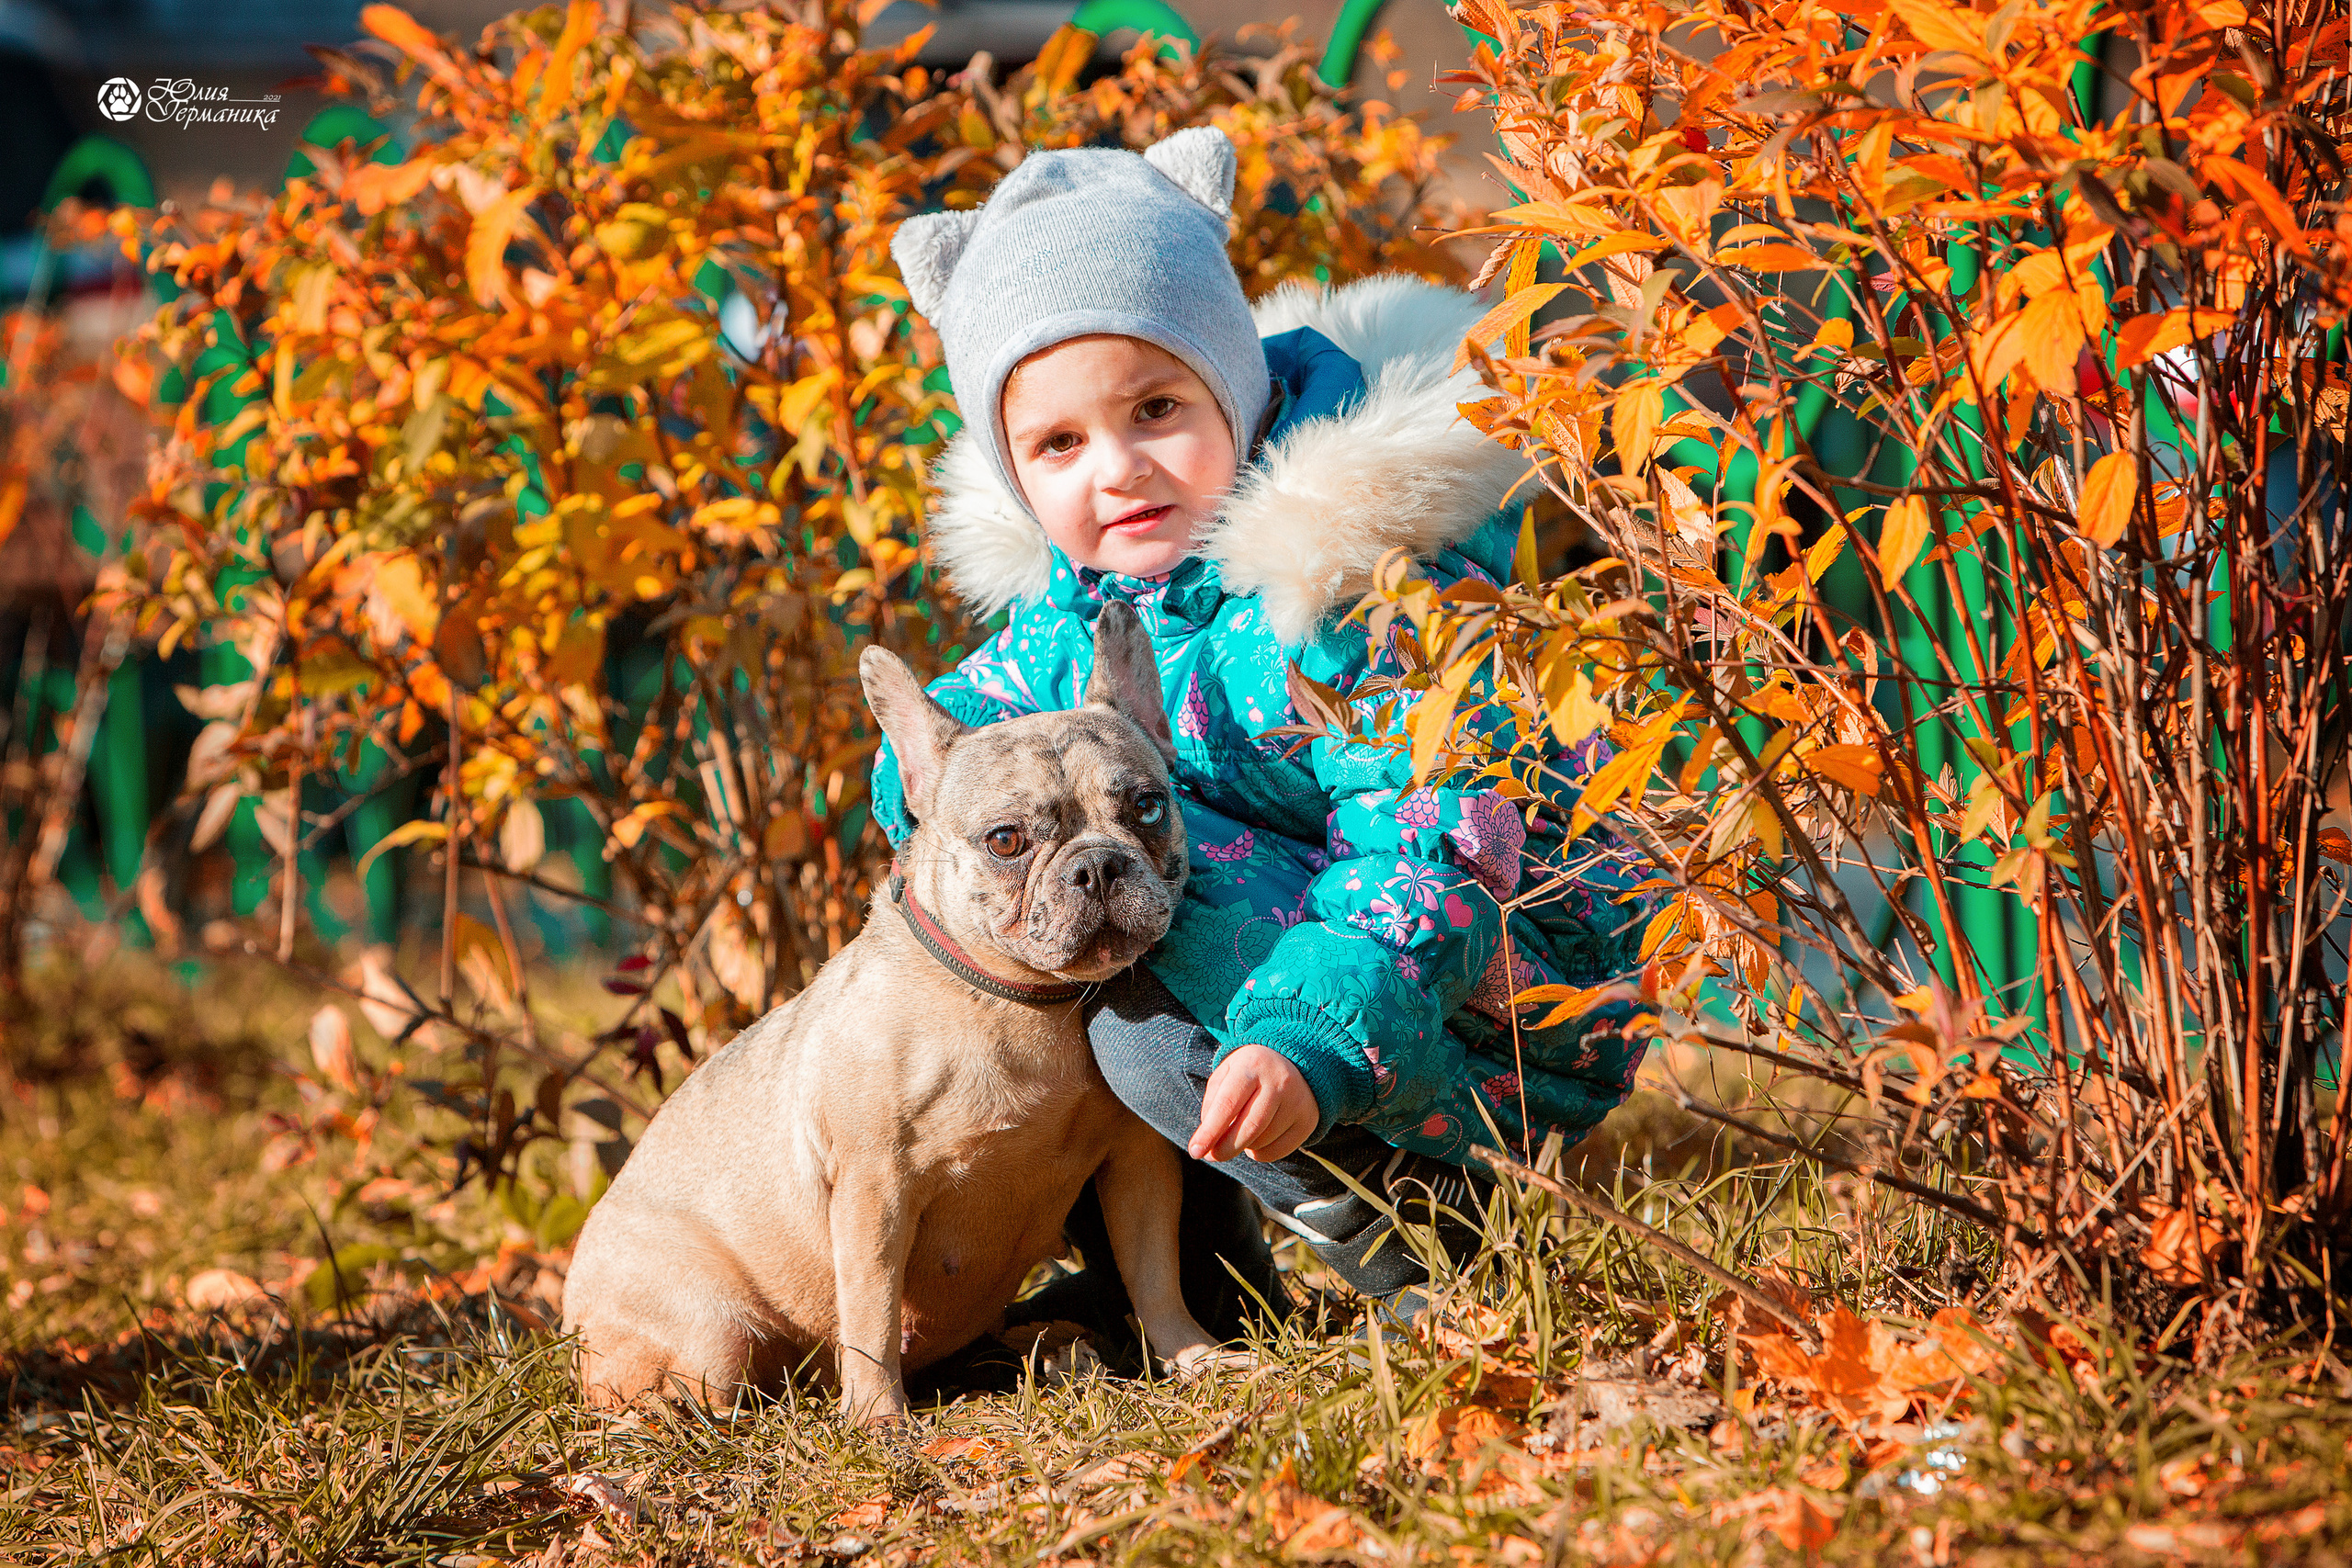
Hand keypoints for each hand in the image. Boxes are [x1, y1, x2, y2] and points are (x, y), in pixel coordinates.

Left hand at [1190, 1046, 1317, 1163]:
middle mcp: (1279, 1081)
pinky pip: (1277, 1151)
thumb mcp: (1226, 1075)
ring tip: (1240, 1133)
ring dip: (1243, 1146)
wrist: (1293, 1060)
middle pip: (1249, 1127)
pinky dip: (1260, 1153)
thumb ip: (1212, 1106)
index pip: (1228, 1104)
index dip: (1210, 1132)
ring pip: (1262, 1141)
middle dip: (1225, 1148)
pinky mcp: (1307, 1120)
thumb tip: (1206, 1143)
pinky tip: (1257, 1139)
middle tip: (1212, 1156)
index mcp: (1252, 1066)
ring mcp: (1297, 1101)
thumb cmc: (1249, 1072)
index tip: (1195, 1151)